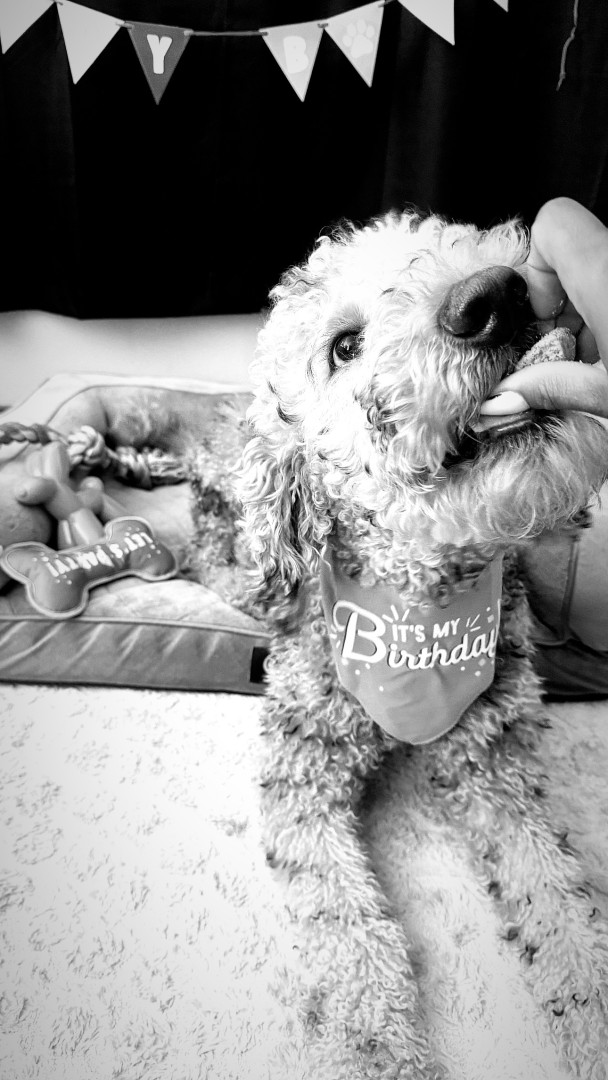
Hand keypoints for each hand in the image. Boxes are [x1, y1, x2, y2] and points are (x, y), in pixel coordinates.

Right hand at [483, 198, 607, 418]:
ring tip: (594, 363)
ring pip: (597, 271)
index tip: (539, 317)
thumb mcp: (607, 394)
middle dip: (558, 306)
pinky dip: (606, 316)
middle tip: (563, 352)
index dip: (535, 268)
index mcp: (604, 274)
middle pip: (572, 255)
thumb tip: (503, 397)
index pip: (553, 223)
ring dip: (586, 316)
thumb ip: (549, 388)